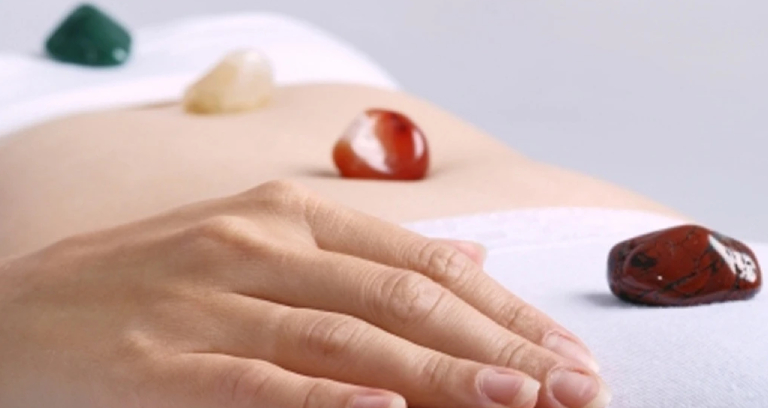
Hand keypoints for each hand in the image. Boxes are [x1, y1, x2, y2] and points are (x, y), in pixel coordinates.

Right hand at [0, 180, 609, 407]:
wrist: (25, 307)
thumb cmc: (154, 277)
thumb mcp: (261, 242)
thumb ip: (363, 249)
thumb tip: (463, 254)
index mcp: (292, 214)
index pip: (423, 260)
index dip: (502, 306)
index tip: (562, 349)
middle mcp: (261, 246)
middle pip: (401, 296)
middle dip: (495, 343)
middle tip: (571, 384)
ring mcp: (210, 299)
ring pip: (345, 335)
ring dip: (436, 371)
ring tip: (514, 400)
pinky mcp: (161, 359)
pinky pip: (257, 379)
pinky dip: (324, 396)